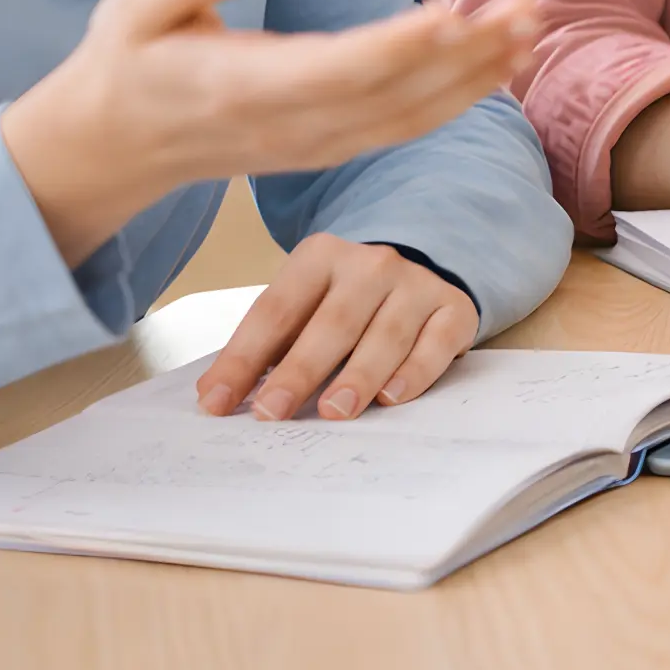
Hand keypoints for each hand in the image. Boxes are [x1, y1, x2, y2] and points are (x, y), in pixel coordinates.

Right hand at [3, 0, 541, 267]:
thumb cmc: (129, 57)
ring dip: (479, 75)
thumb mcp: (135, 0)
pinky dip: (459, 99)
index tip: (456, 15)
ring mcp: (315, 144)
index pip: (338, 69)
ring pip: (412, 116)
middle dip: (469, 54)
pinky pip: (405, 127)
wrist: (114, 144)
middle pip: (395, 94)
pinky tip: (501, 63)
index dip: (401, 48)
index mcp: (243, 86)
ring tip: (533, 28)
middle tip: (530, 8)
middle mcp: (291, 124)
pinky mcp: (331, 147)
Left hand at [196, 234, 477, 420]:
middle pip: (332, 322)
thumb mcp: (304, 304)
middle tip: (272, 412)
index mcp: (321, 257)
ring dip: (359, 374)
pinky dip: (416, 370)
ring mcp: (416, 284)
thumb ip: (269, 344)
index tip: (215, 403)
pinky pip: (437, 340)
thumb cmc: (345, 301)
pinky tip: (394, 396)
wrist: (422, 267)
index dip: (243, 358)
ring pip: (386, 333)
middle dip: (300, 369)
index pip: (276, 309)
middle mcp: (372, 264)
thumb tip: (217, 396)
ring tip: (334, 411)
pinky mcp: (454, 309)